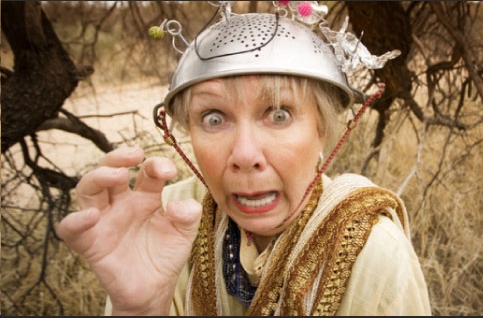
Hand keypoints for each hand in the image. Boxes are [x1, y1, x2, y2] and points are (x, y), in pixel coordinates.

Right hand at [56, 146, 201, 314]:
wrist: (154, 290)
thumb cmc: (165, 256)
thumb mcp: (184, 233)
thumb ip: (189, 214)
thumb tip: (178, 204)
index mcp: (146, 196)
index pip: (146, 170)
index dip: (155, 164)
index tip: (169, 171)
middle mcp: (122, 203)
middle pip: (110, 170)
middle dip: (119, 157)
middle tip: (135, 155)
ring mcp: (104, 220)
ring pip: (88, 189)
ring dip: (99, 177)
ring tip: (117, 175)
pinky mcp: (90, 243)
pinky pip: (70, 229)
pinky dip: (75, 220)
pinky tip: (91, 216)